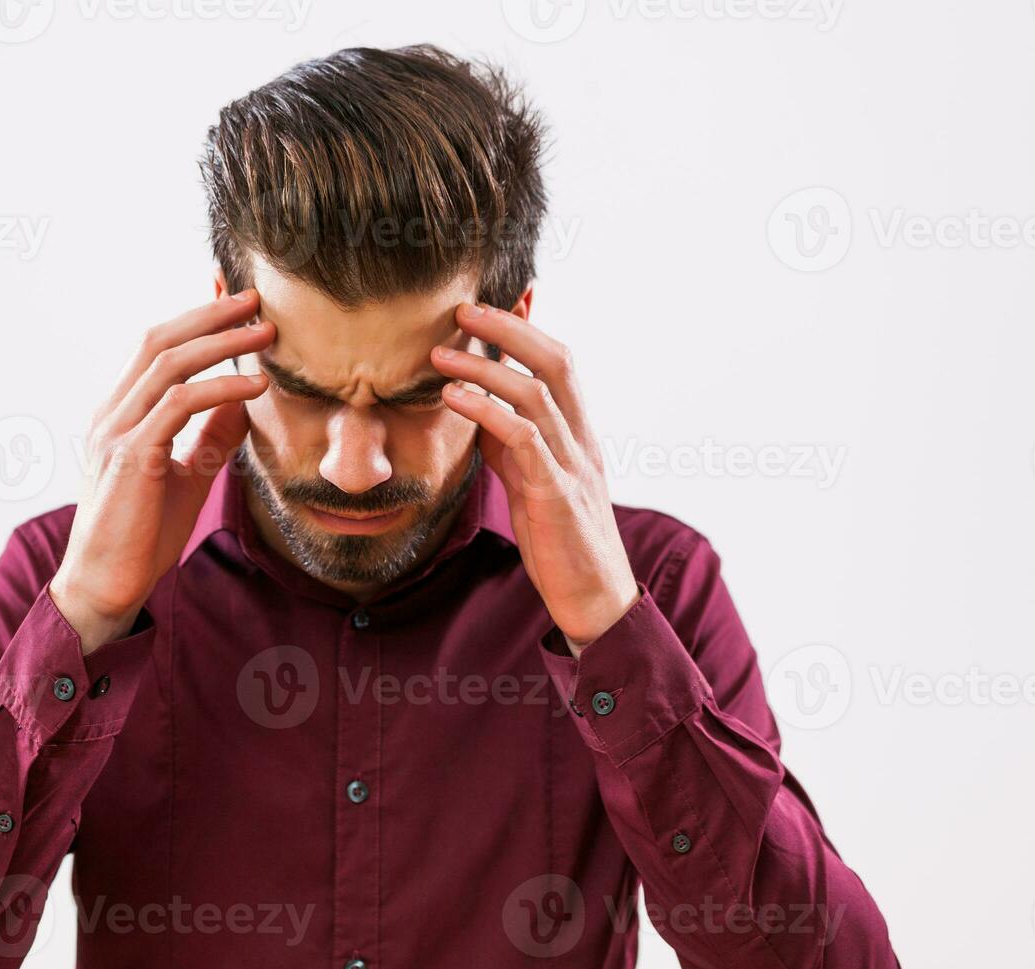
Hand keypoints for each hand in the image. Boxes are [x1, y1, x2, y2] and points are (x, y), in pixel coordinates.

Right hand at [50, 291, 273, 649]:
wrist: (106, 586)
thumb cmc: (142, 537)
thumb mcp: (187, 475)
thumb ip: (210, 436)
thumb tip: (245, 402)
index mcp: (120, 414)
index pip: (157, 349)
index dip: (196, 319)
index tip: (236, 301)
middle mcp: (111, 414)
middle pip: (159, 340)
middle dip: (210, 315)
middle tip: (256, 300)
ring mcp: (115, 432)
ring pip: (168, 364)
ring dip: (222, 343)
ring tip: (265, 335)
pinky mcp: (129, 456)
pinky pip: (178, 406)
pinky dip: (220, 389)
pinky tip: (254, 388)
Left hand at [431, 303, 637, 655]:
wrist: (594, 601)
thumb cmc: (559, 540)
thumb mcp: (530, 481)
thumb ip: (510, 443)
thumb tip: (476, 408)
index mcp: (577, 434)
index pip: (559, 363)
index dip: (526, 328)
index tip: (488, 301)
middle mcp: (582, 440)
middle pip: (556, 362)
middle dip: (509, 328)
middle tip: (461, 309)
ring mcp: (573, 465)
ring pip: (537, 395)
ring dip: (485, 368)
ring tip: (440, 355)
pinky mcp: (557, 495)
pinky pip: (524, 440)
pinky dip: (487, 412)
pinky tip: (454, 400)